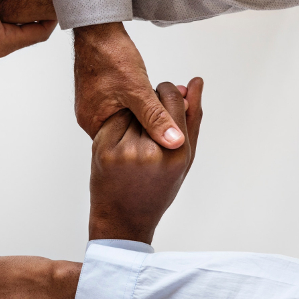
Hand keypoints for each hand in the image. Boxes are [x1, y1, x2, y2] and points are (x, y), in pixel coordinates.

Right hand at [74, 23, 185, 148]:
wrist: (97, 30)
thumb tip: (174, 142)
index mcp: (93, 122)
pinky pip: (121, 106)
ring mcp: (93, 105)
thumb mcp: (138, 90)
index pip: (124, 144)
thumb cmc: (111, 55)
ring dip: (145, 110)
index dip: (147, 139)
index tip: (167, 132)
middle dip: (149, 123)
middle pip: (125, 132)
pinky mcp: (98, 93)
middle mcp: (89, 117)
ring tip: (164, 102)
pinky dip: (137, 102)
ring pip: (126, 117)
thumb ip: (156, 117)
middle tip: (172, 114)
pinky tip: (149, 94)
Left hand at [89, 78, 203, 243]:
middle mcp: (150, 151)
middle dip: (151, 102)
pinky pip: (112, 121)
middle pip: (150, 103)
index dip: (168, 92)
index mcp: (176, 153)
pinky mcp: (102, 149)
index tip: (165, 93)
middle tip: (148, 116)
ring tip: (136, 136)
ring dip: (134, 113)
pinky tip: (120, 141)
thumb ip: (192, 119)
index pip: (173, 100)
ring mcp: (124, 151)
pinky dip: (117, 124)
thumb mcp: (183, 159)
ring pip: (130, 110)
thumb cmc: (158, 188)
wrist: (122, 217)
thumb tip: (195, 81)